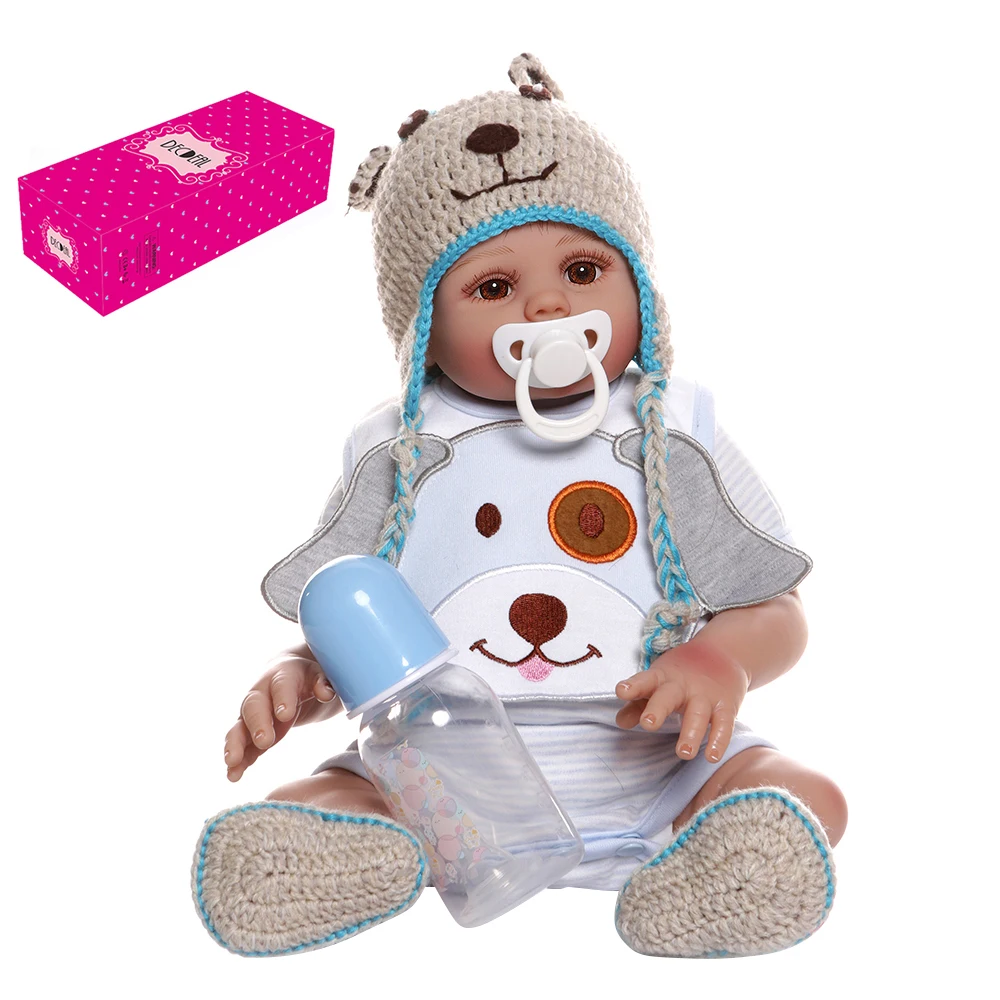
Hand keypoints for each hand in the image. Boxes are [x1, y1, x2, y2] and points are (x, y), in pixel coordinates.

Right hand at [224, 643, 340, 780]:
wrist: (289, 674)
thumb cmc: (307, 676)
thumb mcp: (320, 675)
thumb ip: (323, 683)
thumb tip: (325, 692)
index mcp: (283, 675)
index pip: (282, 685)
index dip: (283, 699)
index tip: (285, 715)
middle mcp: (262, 693)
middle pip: (254, 706)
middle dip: (257, 723)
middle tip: (264, 741)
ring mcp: (254, 713)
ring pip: (240, 727)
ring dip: (236, 744)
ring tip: (232, 761)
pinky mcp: (252, 732)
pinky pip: (243, 746)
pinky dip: (238, 760)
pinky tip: (233, 775)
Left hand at [614, 639, 749, 762]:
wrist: (723, 652)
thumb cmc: (681, 674)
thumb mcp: (657, 682)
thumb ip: (637, 704)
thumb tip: (620, 722)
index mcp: (662, 677)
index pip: (645, 680)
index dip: (633, 686)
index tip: (621, 691)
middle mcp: (682, 685)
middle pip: (668, 696)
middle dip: (658, 708)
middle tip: (648, 724)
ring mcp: (705, 695)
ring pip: (698, 713)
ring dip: (691, 732)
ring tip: (683, 753)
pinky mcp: (726, 706)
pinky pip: (724, 724)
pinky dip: (719, 740)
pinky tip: (712, 757)